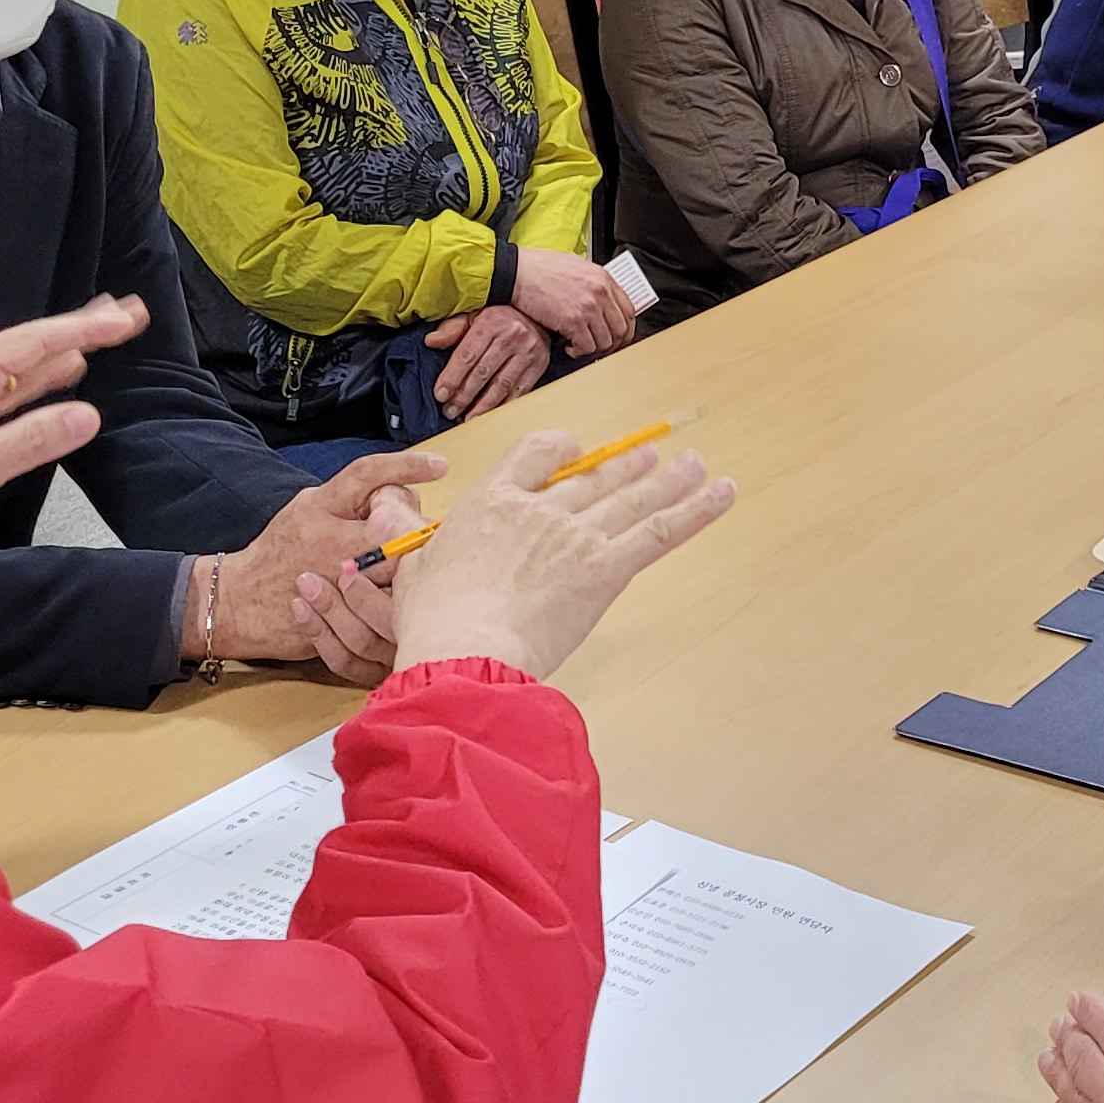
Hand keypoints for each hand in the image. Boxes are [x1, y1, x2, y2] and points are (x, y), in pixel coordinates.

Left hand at [0, 297, 134, 547]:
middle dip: (83, 328)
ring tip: (106, 332)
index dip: (85, 328)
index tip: (124, 319)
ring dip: (68, 349)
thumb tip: (87, 416)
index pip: (36, 341)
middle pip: (34, 343)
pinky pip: (12, 387)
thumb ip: (36, 438)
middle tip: (127, 314)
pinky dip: (44, 377)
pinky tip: (65, 372)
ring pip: (26, 363)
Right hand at [210, 451, 439, 678]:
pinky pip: (385, 608)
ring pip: (396, 569)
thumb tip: (399, 492)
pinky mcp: (338, 614)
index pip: (366, 475)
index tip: (440, 465)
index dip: (405, 466)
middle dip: (416, 529)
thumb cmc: (281, 554)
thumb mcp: (308, 511)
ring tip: (413, 572)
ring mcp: (334, 579)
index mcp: (319, 506)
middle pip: (395, 525)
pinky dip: (400, 603)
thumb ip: (349, 501)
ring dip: (412, 570)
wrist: (239, 602)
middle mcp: (327, 539)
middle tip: (426, 537)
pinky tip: (402, 602)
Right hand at [389, 430, 736, 680]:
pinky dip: (698, 510)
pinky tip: (722, 491)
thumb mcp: (408, 569)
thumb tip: (381, 509)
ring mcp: (576, 536)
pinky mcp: (607, 568)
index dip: (560, 450)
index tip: (573, 452)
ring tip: (696, 462)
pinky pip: (661, 530)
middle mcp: (539, 510)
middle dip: (627, 466)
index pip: (535, 456)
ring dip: (670, 479)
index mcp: (491, 502)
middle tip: (654, 454)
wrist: (465, 652)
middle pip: (594, 477)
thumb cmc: (433, 622)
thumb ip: (406, 535)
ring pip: (633, 498)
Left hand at [420, 302, 550, 418]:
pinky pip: (520, 390)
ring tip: (468, 419)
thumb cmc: (498, 317)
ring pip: (501, 385)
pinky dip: (504, 405)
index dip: (452, 377)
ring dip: (483, 406)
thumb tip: (431, 341)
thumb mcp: (473, 315)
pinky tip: (491, 414)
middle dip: (464, 396)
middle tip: (450, 411)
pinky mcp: (539, 365)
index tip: (440, 395)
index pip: (467, 355)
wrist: (535, 313)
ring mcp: (527, 352)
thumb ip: (452, 329)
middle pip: (483, 373)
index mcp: (490, 323)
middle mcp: (511, 336)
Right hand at [509, 248, 639, 357]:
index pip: (630, 311)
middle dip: (611, 344)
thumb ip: (595, 285)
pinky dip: (578, 351)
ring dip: (593, 349)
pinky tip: (568, 345)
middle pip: (621, 330)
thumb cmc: (540, 269)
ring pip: (605, 342)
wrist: (517, 272)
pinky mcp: (572, 321)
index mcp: (603, 279)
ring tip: (579, 344)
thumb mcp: (577, 268)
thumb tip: (604, 305)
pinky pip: (586, 347)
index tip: (618, 338)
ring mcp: (588, 307)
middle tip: (598, 348)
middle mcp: (600, 293)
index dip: (626, 330)